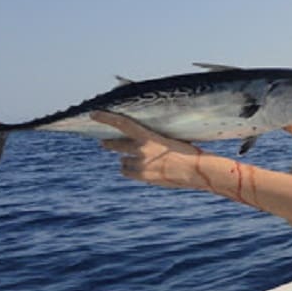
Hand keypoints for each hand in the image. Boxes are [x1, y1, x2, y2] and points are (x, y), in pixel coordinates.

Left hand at [91, 111, 206, 189]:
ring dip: (127, 160)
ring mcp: (141, 164)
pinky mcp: (143, 177)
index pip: (122, 123)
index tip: (93, 113)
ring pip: (122, 161)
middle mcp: (141, 149)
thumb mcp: (171, 139)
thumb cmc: (189, 152)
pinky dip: (131, 171)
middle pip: (115, 144)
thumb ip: (153, 139)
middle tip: (105, 143)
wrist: (198, 171)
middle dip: (109, 143)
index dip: (105, 117)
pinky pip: (126, 172)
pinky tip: (140, 170)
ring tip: (139, 161)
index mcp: (149, 136)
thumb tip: (143, 140)